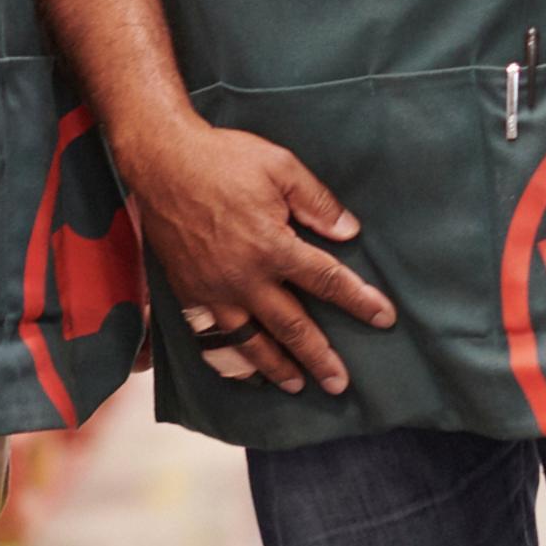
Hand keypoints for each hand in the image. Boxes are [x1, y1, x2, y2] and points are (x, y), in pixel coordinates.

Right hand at [116, 118, 396, 396]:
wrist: (161, 162)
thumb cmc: (223, 159)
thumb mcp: (281, 167)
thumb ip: (317, 203)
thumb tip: (349, 232)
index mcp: (272, 246)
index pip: (326, 281)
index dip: (359, 302)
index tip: (384, 318)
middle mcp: (244, 278)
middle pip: (291, 327)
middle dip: (319, 357)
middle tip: (340, 384)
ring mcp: (213, 290)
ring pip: (249, 342)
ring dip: (276, 367)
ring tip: (297, 386)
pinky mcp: (187, 292)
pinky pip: (210, 336)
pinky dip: (228, 359)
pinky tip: (241, 370)